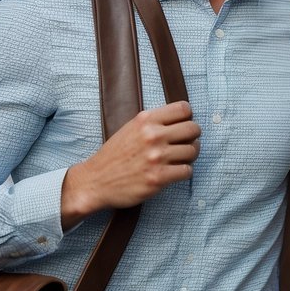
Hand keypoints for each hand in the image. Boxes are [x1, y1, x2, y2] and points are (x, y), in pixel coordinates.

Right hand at [61, 101, 200, 227]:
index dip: (188, 118)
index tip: (182, 127)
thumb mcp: (131, 128)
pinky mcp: (158, 178)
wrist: (95, 181)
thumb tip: (184, 119)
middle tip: (184, 144)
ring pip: (193, 151)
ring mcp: (156, 157)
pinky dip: (183, 172)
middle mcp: (152, 135)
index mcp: (145, 120)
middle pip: (194, 129)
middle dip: (192, 137)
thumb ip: (154, 122)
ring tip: (178, 159)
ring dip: (189, 156)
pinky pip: (187, 171)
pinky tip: (173, 172)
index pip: (184, 109)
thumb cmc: (115, 155)